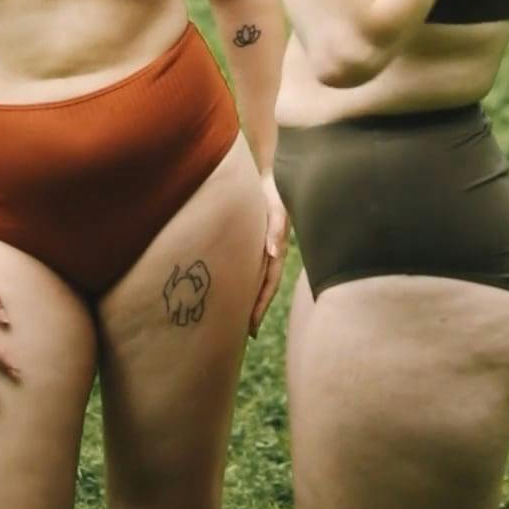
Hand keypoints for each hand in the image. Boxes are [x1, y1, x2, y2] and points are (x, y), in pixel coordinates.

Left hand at [249, 171, 289, 336]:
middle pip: (262, 287)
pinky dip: (242, 280)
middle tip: (242, 333)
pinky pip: (248, 266)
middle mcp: (270, 254)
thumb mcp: (278, 207)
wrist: (269, 175)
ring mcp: (262, 249)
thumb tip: (274, 252)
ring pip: (254, 279)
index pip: (270, 285)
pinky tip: (230, 288)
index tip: (251, 327)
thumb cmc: (274, 190)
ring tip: (233, 319)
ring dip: (247, 297)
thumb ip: (277, 227)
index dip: (261, 306)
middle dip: (254, 309)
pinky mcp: (253, 242)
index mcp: (278, 250)